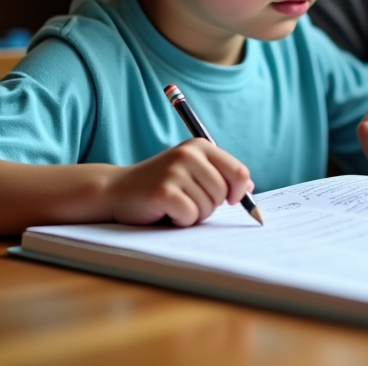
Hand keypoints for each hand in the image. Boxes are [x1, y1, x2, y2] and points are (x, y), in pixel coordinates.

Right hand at [105, 139, 252, 226]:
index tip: (230, 200)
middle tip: (188, 201)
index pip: (239, 171)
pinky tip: (165, 211)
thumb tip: (250, 187)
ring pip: (208, 207)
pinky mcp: (163, 191)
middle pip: (224, 192)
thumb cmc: (160, 185)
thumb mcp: (192, 173)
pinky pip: (190, 215)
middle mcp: (188, 154)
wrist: (117, 190)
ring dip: (194, 214)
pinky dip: (181, 220)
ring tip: (174, 204)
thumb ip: (220, 176)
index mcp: (200, 145)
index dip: (239, 191)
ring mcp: (174, 171)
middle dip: (210, 205)